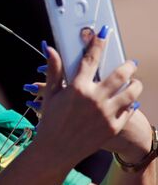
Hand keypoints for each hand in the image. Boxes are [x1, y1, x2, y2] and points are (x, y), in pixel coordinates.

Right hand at [31, 31, 142, 167]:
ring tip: (134, 82)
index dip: (98, 43)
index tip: (103, 34)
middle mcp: (94, 99)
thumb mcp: (50, 94)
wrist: (56, 150)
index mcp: (77, 88)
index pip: (91, 59)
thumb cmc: (51, 121)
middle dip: (128, 65)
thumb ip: (54, 70)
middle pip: (120, 74)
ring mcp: (106, 114)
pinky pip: (129, 110)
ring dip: (135, 84)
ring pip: (131, 92)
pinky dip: (131, 104)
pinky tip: (130, 101)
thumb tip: (49, 48)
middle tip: (130, 63)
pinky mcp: (113, 127)